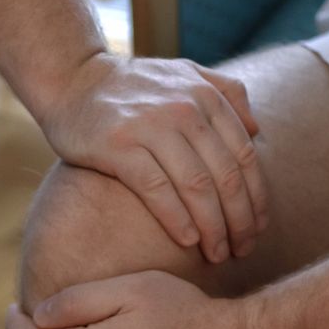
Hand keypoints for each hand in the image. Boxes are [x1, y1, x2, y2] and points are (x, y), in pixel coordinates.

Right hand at [39, 53, 267, 263]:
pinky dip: (176, 218)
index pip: (244, 157)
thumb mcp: (183, 74)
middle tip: (241, 251)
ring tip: (217, 254)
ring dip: (212, 227)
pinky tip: (188, 240)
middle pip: (225, 176)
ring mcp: (150, 126)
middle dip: (239, 220)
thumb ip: (225, 92)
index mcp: (205, 97)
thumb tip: (258, 130)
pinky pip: (156, 189)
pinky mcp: (118, 145)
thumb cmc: (131, 87)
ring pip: (196, 186)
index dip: (256, 199)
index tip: (257, 230)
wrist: (71, 79)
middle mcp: (183, 109)